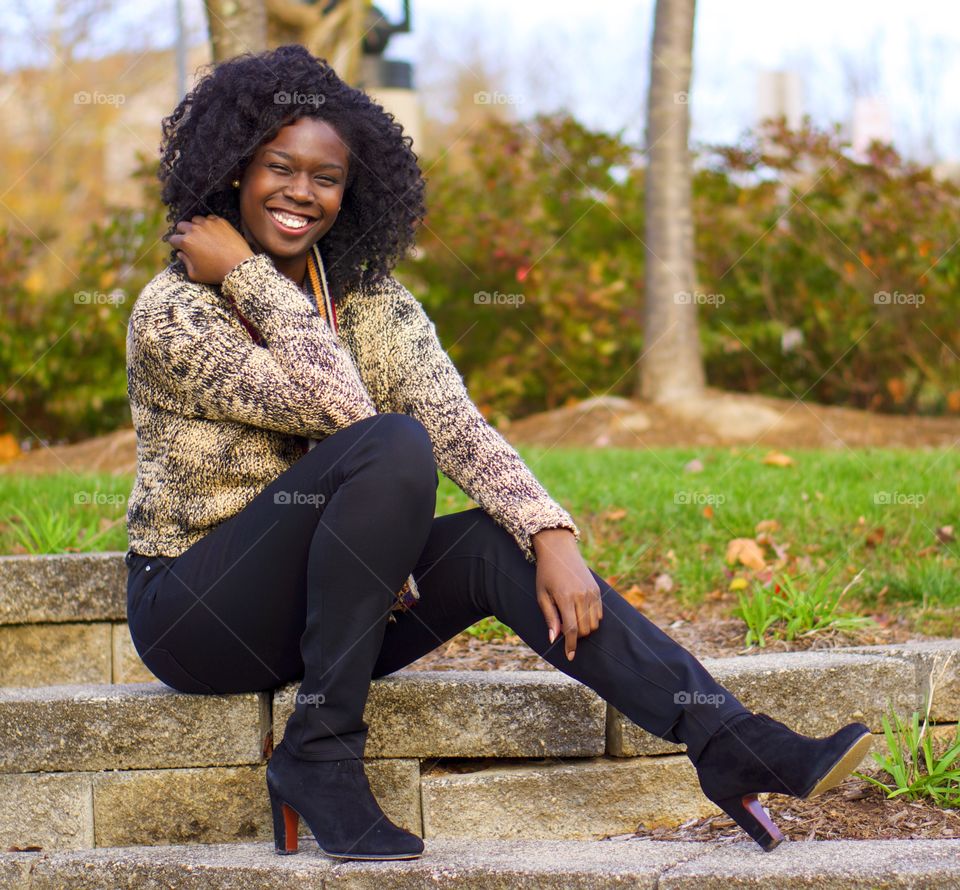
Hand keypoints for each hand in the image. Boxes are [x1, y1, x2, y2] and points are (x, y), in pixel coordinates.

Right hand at [168, 215, 254, 283]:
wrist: (239, 266)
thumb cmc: (216, 273)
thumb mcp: (196, 274)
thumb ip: (185, 262)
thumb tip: (180, 253)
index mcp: (186, 242)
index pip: (173, 239)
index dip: (176, 245)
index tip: (180, 248)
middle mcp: (195, 229)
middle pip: (182, 225)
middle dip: (183, 233)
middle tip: (190, 241)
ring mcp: (208, 223)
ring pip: (195, 220)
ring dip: (196, 226)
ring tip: (202, 236)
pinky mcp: (220, 221)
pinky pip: (210, 218)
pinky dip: (209, 224)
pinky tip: (213, 232)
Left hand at [532, 527, 601, 660]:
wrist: (559, 550)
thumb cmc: (546, 574)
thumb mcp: (542, 595)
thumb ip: (550, 617)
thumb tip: (554, 639)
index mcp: (565, 598)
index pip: (571, 629)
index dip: (571, 645)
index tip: (570, 656)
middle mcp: (581, 596)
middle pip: (584, 629)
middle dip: (576, 636)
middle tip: (564, 629)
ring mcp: (591, 593)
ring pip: (594, 624)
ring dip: (584, 629)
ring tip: (572, 620)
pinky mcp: (597, 590)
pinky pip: (599, 614)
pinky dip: (592, 620)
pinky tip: (580, 614)